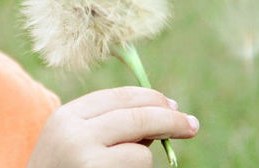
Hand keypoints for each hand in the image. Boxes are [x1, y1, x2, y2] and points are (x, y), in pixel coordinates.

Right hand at [27, 86, 198, 167]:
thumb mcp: (73, 140)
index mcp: (67, 116)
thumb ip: (108, 125)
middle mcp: (75, 135)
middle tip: (191, 125)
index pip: (118, 97)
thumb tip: (164, 113)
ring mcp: (86, 161)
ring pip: (141, 153)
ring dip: (143, 161)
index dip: (151, 98)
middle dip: (170, 119)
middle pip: (137, 117)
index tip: (174, 105)